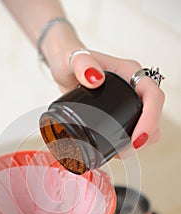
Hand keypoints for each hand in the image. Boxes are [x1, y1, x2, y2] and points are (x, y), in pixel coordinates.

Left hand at [48, 49, 164, 148]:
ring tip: (119, 153)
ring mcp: (126, 101)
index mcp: (129, 73)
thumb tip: (94, 78)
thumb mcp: (73, 59)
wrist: (63, 66)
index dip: (151, 119)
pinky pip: (131, 129)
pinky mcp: (118, 112)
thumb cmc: (69, 58)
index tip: (137, 138)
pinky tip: (115, 149)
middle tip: (126, 151)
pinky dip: (127, 142)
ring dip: (138, 142)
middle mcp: (132, 87)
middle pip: (152, 115)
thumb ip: (82, 64)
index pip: (153, 96)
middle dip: (145, 137)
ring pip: (144, 125)